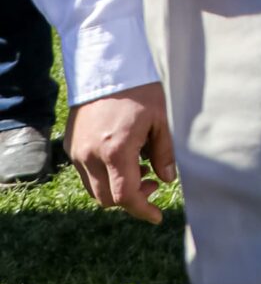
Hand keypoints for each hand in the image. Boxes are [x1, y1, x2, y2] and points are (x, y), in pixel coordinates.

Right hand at [68, 82, 174, 223]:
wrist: (105, 67)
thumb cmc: (139, 91)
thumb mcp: (160, 121)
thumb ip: (163, 153)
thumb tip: (167, 180)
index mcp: (116, 151)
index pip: (125, 196)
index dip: (143, 210)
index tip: (157, 216)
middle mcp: (91, 156)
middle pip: (106, 199)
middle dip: (131, 200)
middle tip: (152, 183)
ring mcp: (77, 152)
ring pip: (94, 189)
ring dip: (116, 189)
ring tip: (139, 167)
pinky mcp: (70, 145)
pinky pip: (85, 173)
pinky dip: (104, 176)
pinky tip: (122, 158)